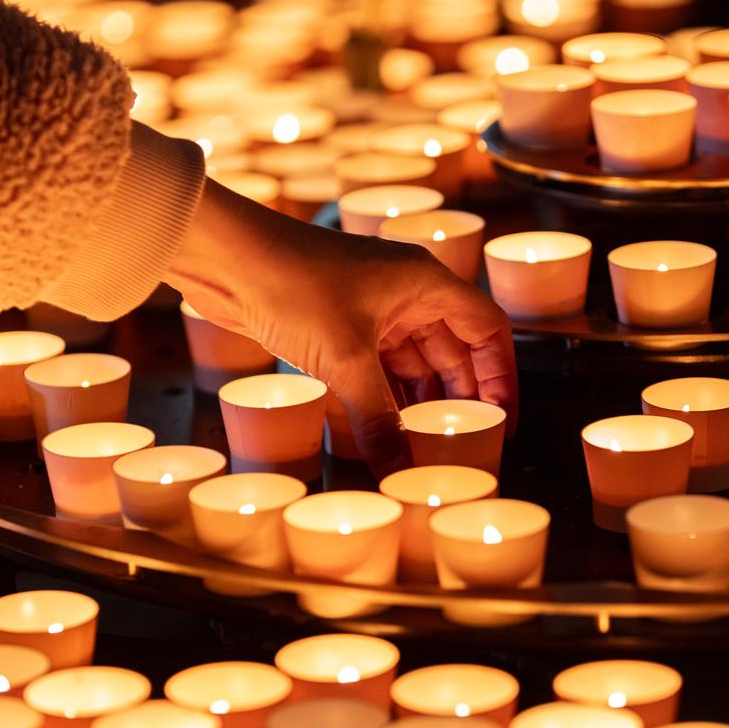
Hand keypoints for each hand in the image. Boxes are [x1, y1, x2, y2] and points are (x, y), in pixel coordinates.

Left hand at [164, 179, 518, 476]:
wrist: (225, 258)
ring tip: (427, 445)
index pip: (487, 329)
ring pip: (413, 363)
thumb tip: (398, 468)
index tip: (503, 418)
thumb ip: (377, 418)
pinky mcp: (338, 326)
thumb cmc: (291, 283)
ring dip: (420, 402)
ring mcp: (371, 309)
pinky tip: (385, 431)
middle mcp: (405, 292)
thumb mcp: (345, 360)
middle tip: (465, 442)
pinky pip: (377, 368)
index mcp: (424, 283)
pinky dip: (384, 399)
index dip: (502, 375)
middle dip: (460, 397)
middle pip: (453, 350)